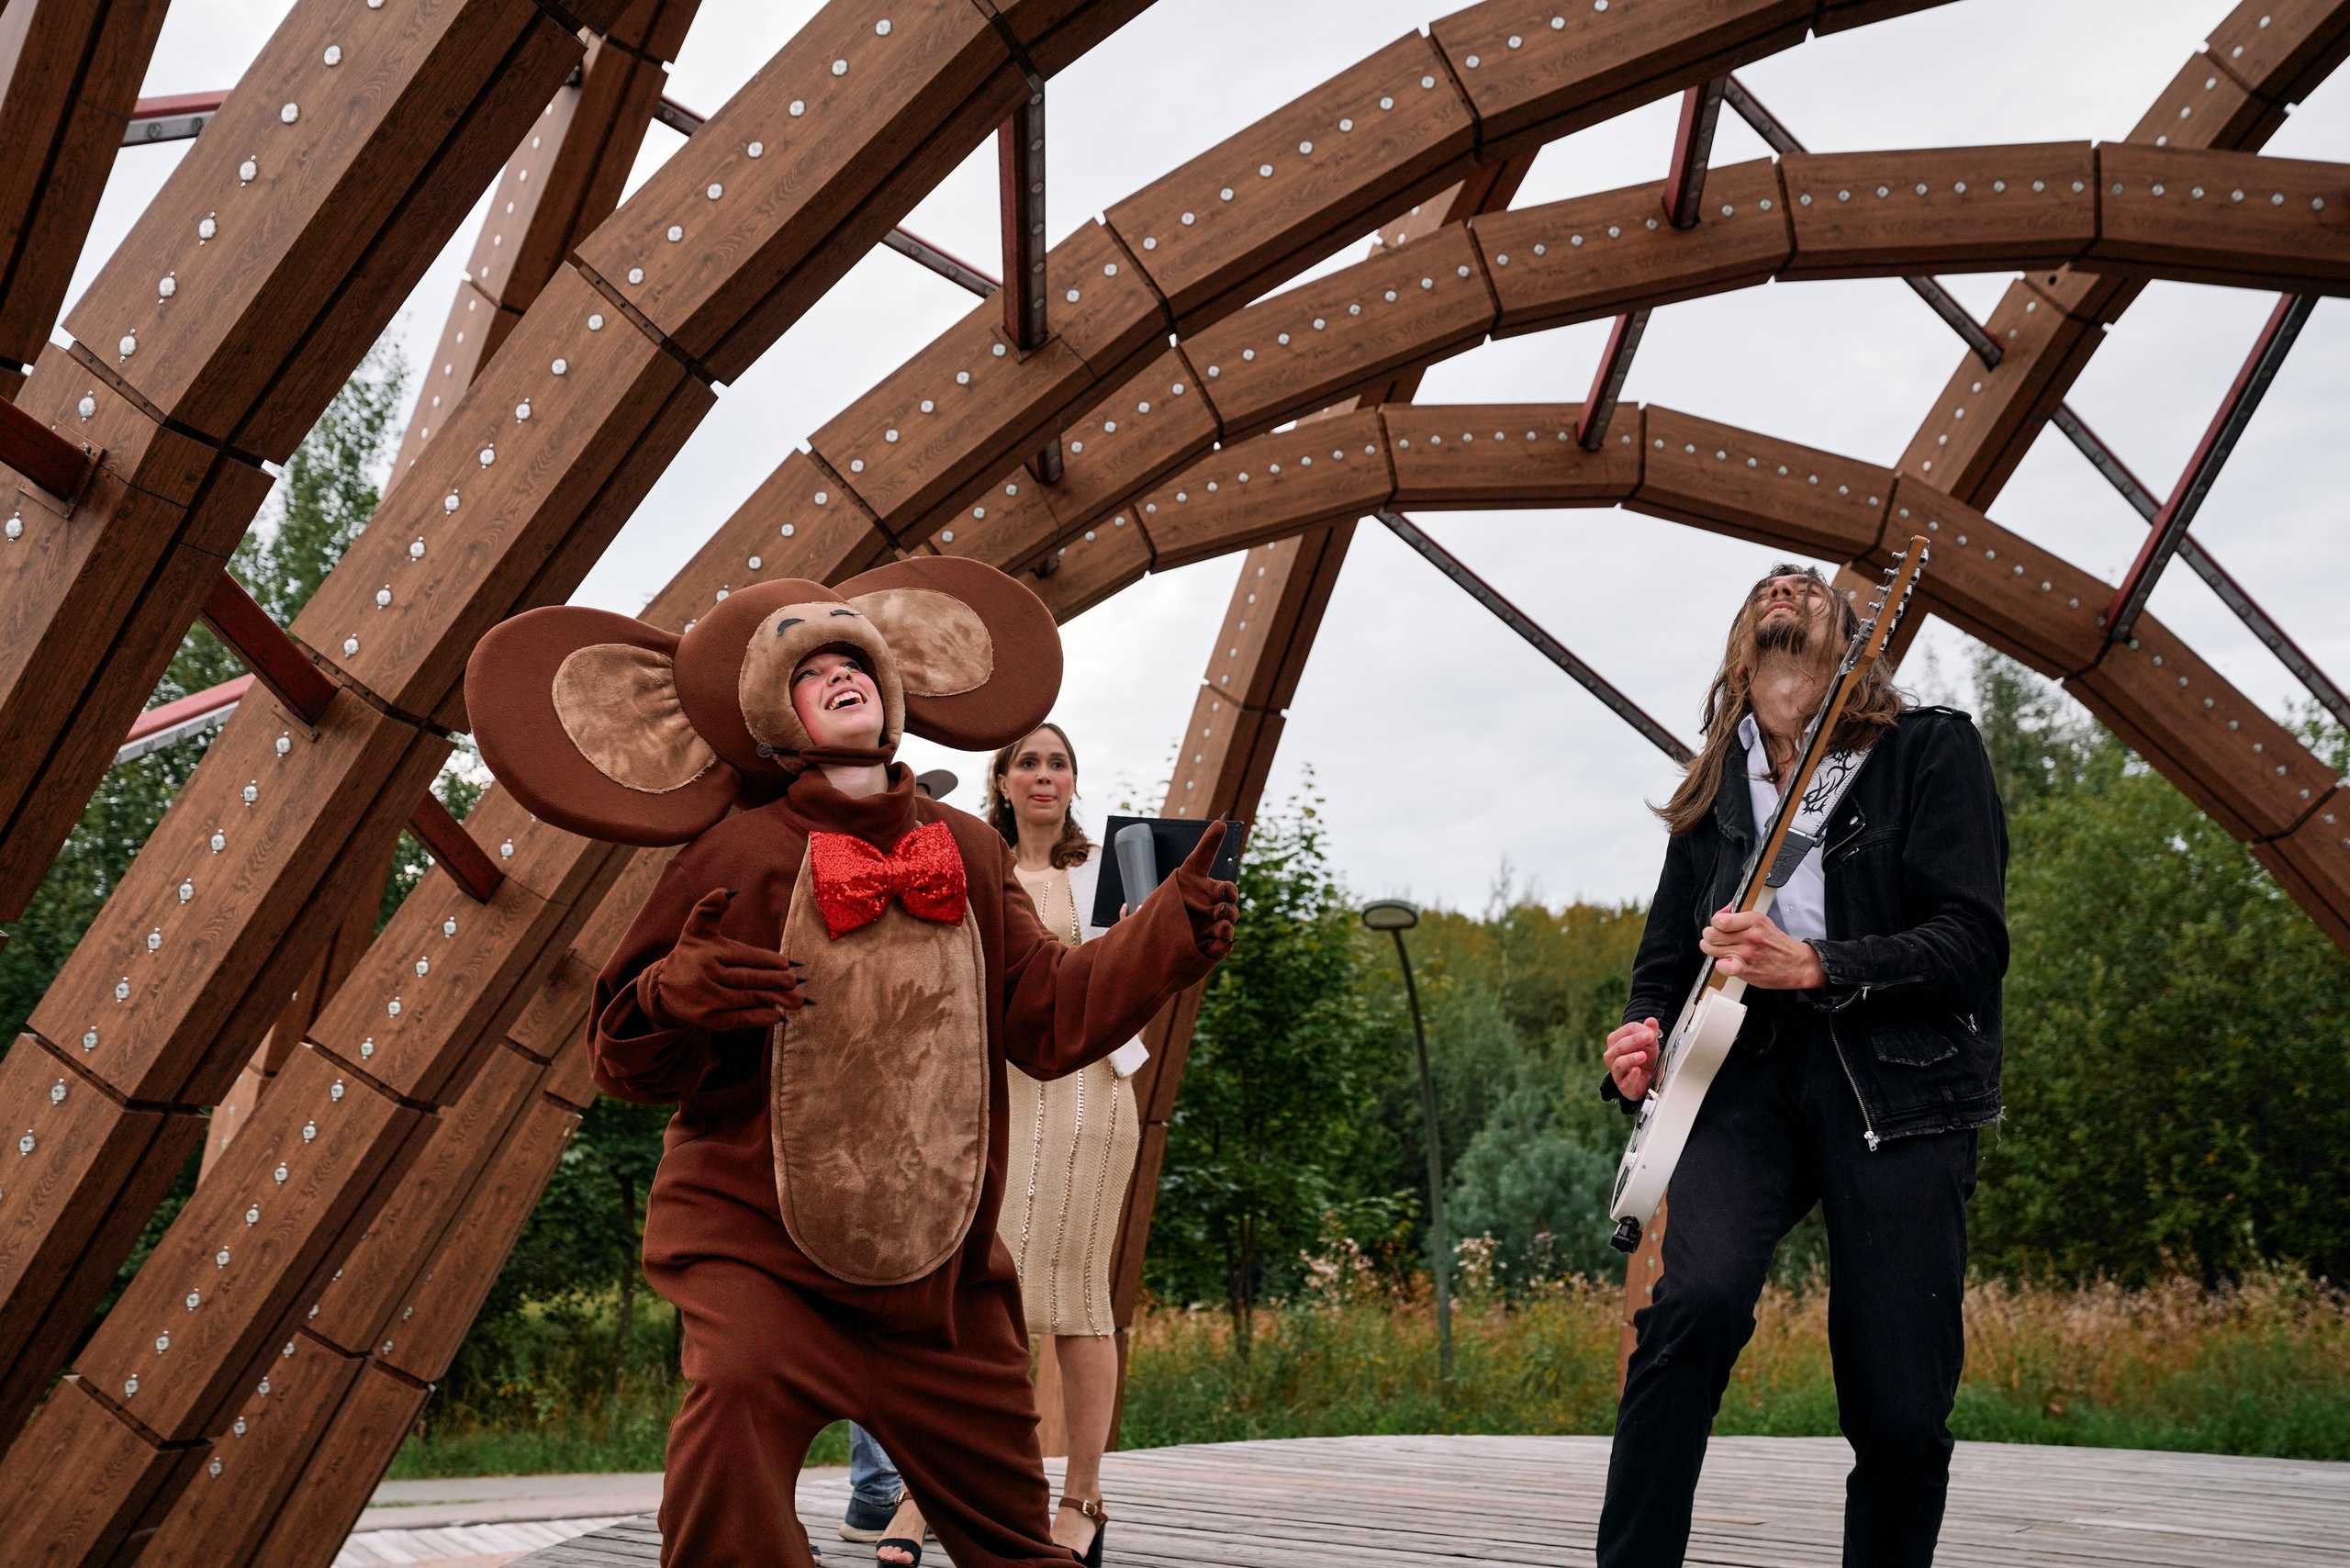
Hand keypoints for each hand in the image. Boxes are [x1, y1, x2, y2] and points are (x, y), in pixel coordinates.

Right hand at [647, 888, 806, 1029]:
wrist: (663, 987)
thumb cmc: (690, 954)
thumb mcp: (696, 928)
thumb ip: (709, 907)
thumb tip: (725, 892)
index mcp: (710, 952)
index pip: (745, 957)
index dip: (767, 961)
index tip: (787, 964)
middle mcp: (707, 975)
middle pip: (748, 979)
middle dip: (775, 981)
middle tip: (794, 983)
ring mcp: (706, 998)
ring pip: (745, 999)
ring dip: (772, 1000)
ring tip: (795, 1000)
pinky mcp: (706, 1018)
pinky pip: (735, 1019)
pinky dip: (756, 1018)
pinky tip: (775, 1016)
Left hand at [1173, 821, 1238, 959]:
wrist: (1156, 935)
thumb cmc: (1176, 896)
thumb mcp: (1189, 870)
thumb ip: (1206, 848)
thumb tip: (1220, 822)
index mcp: (1211, 892)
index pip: (1226, 890)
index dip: (1228, 891)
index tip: (1224, 890)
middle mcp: (1214, 910)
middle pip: (1229, 908)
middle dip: (1227, 907)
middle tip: (1218, 909)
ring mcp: (1213, 930)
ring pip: (1228, 928)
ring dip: (1226, 927)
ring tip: (1219, 928)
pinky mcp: (1210, 948)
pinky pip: (1222, 948)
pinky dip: (1222, 946)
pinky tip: (1217, 945)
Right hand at [1605, 1017, 1660, 1100]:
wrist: (1645, 1080)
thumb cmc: (1644, 1059)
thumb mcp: (1649, 1044)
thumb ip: (1649, 1031)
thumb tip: (1651, 1020)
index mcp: (1616, 1040)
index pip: (1626, 1030)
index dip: (1639, 1029)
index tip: (1651, 1032)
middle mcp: (1612, 1055)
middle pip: (1621, 1045)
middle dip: (1636, 1040)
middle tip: (1649, 1037)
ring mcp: (1616, 1071)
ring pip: (1619, 1063)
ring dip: (1631, 1058)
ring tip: (1643, 1055)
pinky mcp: (1623, 1085)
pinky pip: (1625, 1081)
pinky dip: (1631, 1076)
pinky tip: (1637, 1071)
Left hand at [1700, 907, 1826, 989]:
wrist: (1796, 963)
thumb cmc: (1777, 943)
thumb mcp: (1762, 921)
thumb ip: (1740, 915)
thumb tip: (1723, 912)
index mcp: (1753, 921)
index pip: (1720, 920)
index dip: (1715, 923)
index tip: (1718, 926)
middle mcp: (1750, 936)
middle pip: (1712, 934)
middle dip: (1709, 936)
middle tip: (1714, 938)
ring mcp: (1747, 953)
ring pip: (1712, 949)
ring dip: (1711, 950)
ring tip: (1718, 949)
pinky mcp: (1746, 969)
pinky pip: (1723, 967)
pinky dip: (1721, 965)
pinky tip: (1725, 963)